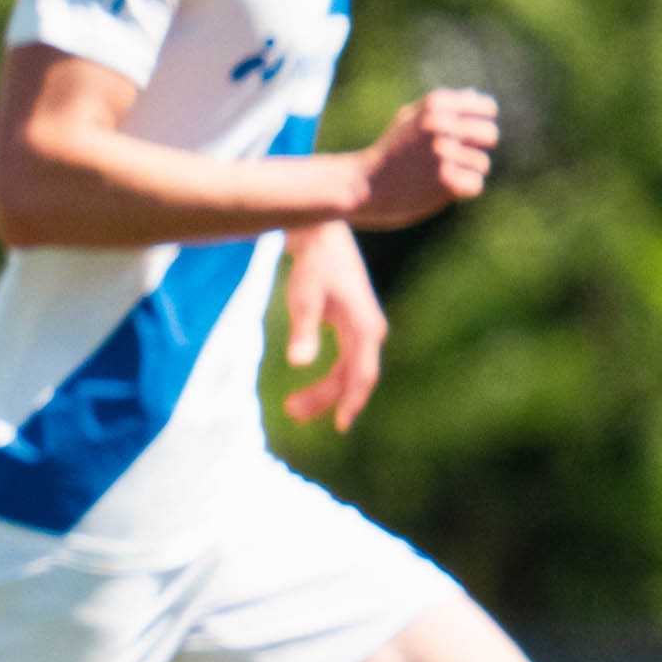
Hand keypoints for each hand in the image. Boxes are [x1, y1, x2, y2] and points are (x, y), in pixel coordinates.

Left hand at [279, 221, 387, 430]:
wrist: (322, 235)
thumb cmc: (313, 265)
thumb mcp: (304, 297)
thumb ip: (303, 330)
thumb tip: (299, 363)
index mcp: (365, 327)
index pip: (362, 374)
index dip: (352, 402)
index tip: (339, 426)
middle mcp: (370, 331)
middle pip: (353, 377)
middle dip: (326, 399)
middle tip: (291, 412)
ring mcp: (363, 329)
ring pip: (348, 371)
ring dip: (325, 391)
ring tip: (291, 407)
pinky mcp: (352, 325)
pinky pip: (345, 362)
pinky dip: (330, 379)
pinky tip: (311, 389)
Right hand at [350, 89, 499, 227]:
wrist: (361, 185)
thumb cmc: (388, 153)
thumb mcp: (408, 121)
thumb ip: (442, 108)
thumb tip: (474, 96)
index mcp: (435, 104)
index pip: (487, 108)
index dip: (479, 124)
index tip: (463, 137)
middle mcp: (440, 123)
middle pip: (490, 135)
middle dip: (475, 149)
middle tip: (455, 158)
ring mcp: (443, 151)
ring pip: (482, 164)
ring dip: (463, 173)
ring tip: (434, 175)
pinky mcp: (445, 179)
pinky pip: (474, 185)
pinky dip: (459, 191)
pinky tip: (436, 188)